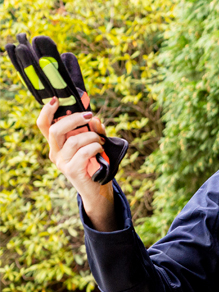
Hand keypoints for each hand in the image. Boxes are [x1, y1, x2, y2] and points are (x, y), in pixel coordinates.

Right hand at [36, 94, 117, 230]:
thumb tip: (94, 118)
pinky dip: (95, 147)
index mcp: (57, 145)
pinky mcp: (72, 171)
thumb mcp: (94, 144)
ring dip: (92, 136)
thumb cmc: (96, 165)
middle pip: (55, 130)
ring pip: (74, 141)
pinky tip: (101, 150)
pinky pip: (84, 152)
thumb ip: (93, 131)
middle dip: (74, 119)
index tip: (56, 99)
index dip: (46, 111)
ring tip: (101, 141)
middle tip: (89, 116)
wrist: (98, 191)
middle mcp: (55, 153)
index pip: (44, 125)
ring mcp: (62, 163)